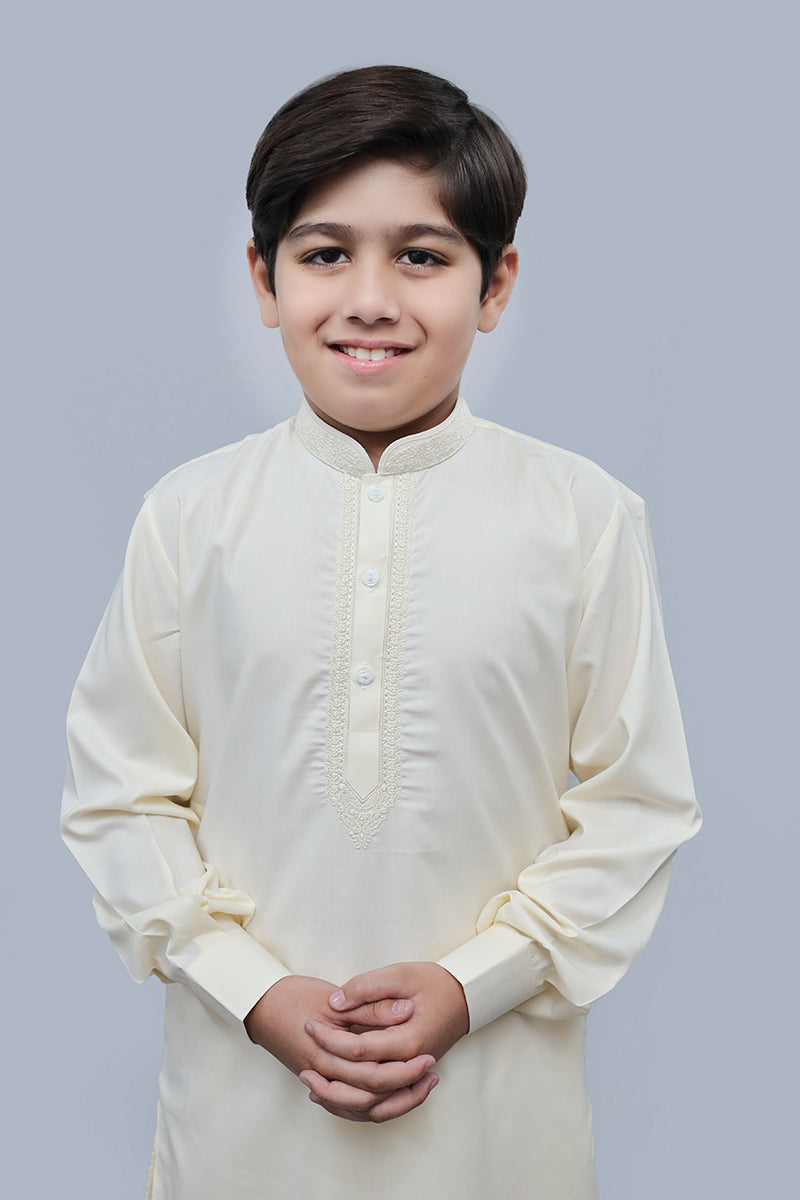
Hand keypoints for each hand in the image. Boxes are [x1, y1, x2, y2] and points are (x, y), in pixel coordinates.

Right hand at [244, 975, 436, 1121]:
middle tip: (431, 1069)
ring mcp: (320, 1082)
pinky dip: (371, 1105)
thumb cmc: (294, 998)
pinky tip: (390, 1094)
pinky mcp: (319, 1081)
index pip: (375, 1074)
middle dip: (406, 1086)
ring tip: (419, 1085)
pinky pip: (347, 1106)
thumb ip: (371, 1008)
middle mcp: (324, 1076)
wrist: (261, 1006)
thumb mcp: (335, 998)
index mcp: (328, 1056)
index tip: (429, 1055)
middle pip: (372, 1095)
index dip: (406, 1068)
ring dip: (393, 1101)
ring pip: (361, 1108)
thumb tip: (406, 1010)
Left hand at [302, 962, 468, 1121]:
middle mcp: (412, 1066)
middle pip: (365, 1085)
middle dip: (329, 1073)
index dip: (331, 1039)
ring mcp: (412, 1077)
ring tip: (311, 1086)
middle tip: (304, 1055)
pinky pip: (382, 1106)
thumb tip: (336, 1002)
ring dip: (341, 1100)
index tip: (310, 1024)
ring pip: (373, 1105)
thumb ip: (368, 988)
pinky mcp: (409, 1080)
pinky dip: (356, 1107)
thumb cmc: (435, 984)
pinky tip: (335, 1096)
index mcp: (410, 1041)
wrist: (464, 998)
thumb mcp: (402, 974)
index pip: (361, 1050)